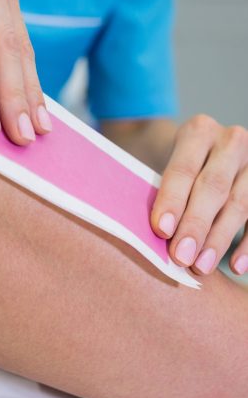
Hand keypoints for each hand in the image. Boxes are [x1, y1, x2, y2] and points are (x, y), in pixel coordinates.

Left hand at [151, 115, 247, 275]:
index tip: (162, 230)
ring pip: (240, 204)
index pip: (183, 169)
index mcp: (198, 131)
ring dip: (220, 239)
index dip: (172, 200)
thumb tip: (158, 234)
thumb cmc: (177, 164)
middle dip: (196, 225)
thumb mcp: (165, 162)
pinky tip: (236, 266)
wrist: (204, 149)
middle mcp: (230, 141)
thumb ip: (164, 191)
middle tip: (181, 256)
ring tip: (201, 266)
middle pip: (213, 187)